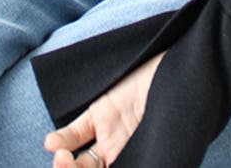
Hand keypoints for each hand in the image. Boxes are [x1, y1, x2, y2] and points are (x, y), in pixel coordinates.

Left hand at [44, 51, 165, 166]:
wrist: (176, 71)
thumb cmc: (178, 110)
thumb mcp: (165, 143)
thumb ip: (143, 160)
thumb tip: (125, 164)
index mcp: (136, 164)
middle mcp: (119, 155)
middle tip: (68, 167)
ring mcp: (108, 136)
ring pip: (79, 161)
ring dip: (65, 164)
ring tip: (61, 158)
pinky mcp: (99, 113)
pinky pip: (77, 132)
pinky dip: (62, 138)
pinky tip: (53, 143)